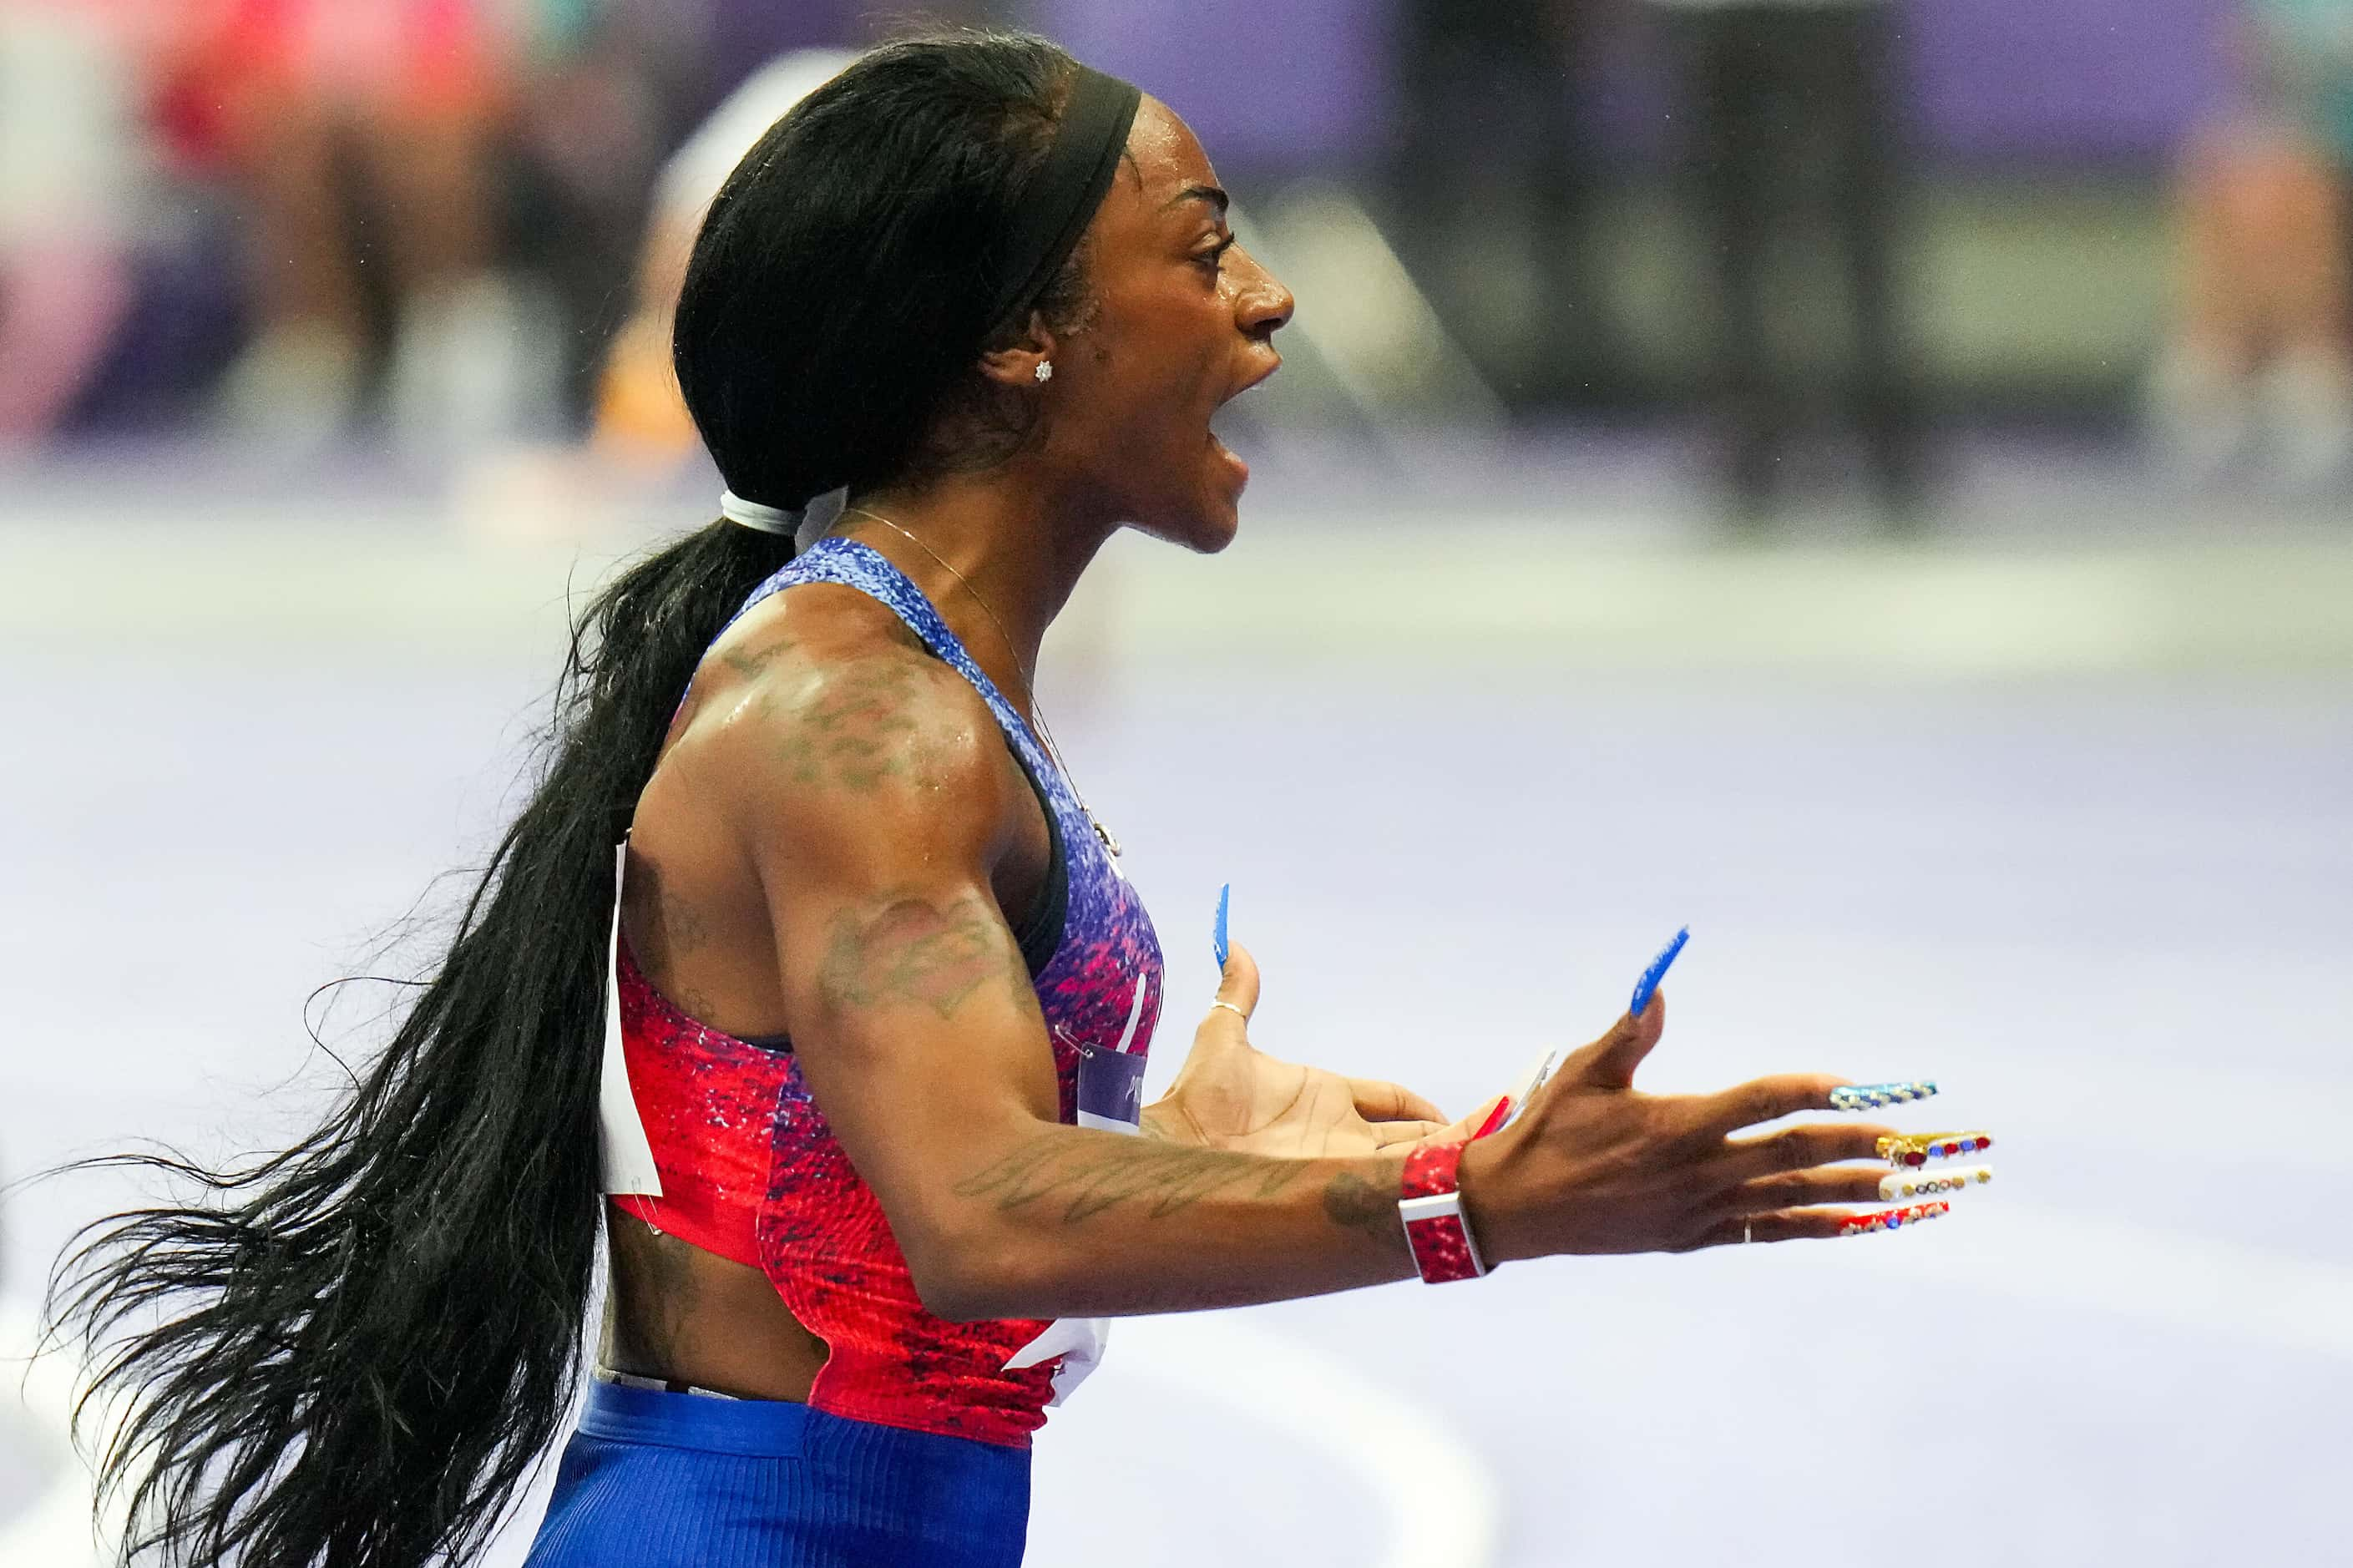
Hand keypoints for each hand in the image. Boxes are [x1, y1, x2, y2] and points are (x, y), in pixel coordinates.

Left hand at [1142, 943, 1494, 1158]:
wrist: (1176, 1148)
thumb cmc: (1197, 1099)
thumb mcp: (1222, 1038)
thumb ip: (1237, 995)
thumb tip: (1232, 945)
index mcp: (1326, 1098)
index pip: (1390, 1101)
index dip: (1422, 1105)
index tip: (1465, 1107)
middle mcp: (1340, 1135)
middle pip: (1413, 1136)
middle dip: (1458, 1135)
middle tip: (1506, 1127)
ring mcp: (1341, 1162)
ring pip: (1414, 1160)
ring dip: (1457, 1155)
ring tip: (1506, 1149)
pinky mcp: (1338, 1183)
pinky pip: (1397, 1182)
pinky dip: (1435, 1178)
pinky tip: (1471, 1176)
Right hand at [1463, 992, 1932, 1261]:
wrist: (1515, 1209)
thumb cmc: (1549, 1131)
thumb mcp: (1583, 1074)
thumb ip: (1629, 1033)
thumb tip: (1659, 985)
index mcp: (1677, 1124)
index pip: (1767, 1103)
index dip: (1822, 1091)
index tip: (1869, 1084)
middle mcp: (1701, 1172)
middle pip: (1803, 1153)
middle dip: (1875, 1145)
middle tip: (1932, 1138)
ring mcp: (1705, 1212)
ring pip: (1803, 1198)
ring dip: (1870, 1192)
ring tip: (1930, 1187)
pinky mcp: (1700, 1238)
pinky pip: (1778, 1232)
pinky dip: (1829, 1225)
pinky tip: (1873, 1221)